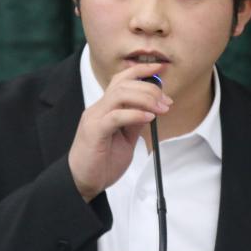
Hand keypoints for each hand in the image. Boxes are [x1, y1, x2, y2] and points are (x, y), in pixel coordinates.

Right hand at [68, 62, 172, 201]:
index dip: (141, 70)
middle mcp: (98, 108)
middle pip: (123, 84)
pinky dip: (135, 114)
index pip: (121, 79)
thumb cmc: (102, 162)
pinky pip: (116, 116)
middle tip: (167, 101)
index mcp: (105, 108)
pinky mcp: (94, 131)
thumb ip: (135, 121)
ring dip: (145, 98)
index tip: (161, 68)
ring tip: (161, 109)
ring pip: (119, 94)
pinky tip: (149, 118)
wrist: (82, 182)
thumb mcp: (125, 138)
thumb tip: (151, 108)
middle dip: (150, 88)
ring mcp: (94, 118)